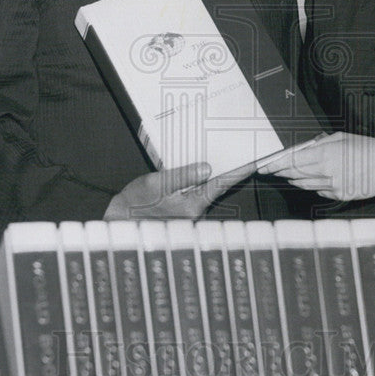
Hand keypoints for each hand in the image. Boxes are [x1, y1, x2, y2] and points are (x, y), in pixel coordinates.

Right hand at [103, 160, 255, 220]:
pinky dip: (203, 182)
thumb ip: (182, 176)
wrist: (120, 221)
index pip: (221, 184)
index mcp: (192, 204)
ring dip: (217, 176)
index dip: (239, 172)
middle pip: (219, 187)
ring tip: (226, 157)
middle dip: (231, 172)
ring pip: (209, 190)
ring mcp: (191, 212)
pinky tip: (203, 170)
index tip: (255, 162)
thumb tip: (206, 168)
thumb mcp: (156, 184)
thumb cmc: (136, 204)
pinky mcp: (184, 211)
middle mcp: (196, 211)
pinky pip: (199, 193)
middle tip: (244, 154)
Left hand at [257, 132, 374, 202]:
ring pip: (304, 185)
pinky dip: (312, 186)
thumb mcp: (343, 137)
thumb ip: (321, 143)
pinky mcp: (339, 196)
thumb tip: (303, 149)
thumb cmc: (367, 148)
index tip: (265, 166)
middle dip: (280, 172)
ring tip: (285, 175)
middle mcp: (328, 172)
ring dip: (293, 180)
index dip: (276, 164)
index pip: (294, 161)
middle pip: (295, 174)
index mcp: (327, 154)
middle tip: (268, 170)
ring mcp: (333, 187)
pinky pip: (319, 192)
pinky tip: (310, 180)